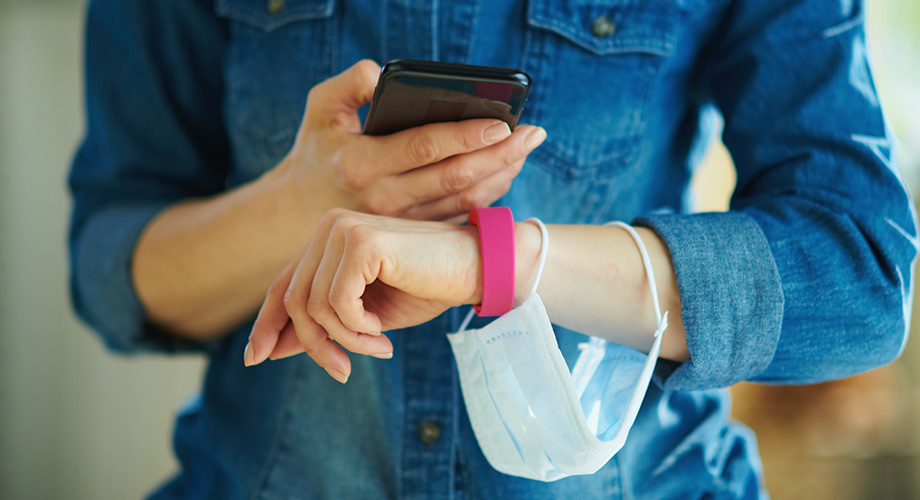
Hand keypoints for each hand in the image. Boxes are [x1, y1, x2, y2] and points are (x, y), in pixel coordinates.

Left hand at [244, 209, 481, 381]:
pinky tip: (382, 332)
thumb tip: (269, 349)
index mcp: (329, 240)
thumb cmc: (428, 288)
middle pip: (294, 299)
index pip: (284, 284)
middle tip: (343, 372)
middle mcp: (329, 227)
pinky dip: (357, 329)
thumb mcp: (365, 316)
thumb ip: (323, 324)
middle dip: (315, 345)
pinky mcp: (361, 242)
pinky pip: (336, 303)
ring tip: (377, 347)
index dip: (267, 323)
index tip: (256, 358)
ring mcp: (343, 230)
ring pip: (313, 306)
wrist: (477, 269)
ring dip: (345, 341)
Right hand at [276, 60, 546, 221]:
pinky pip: (459, 213)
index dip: (466, 135)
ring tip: (526, 149)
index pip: (424, 148)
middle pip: (454, 176)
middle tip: (534, 133)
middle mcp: (384, 197)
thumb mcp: (320, 108)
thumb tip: (384, 74)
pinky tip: (505, 171)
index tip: (502, 122)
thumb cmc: (319, 149)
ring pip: (462, 199)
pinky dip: (487, 193)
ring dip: (500, 174)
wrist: (300, 211)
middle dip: (500, 154)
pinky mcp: (414, 231)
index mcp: (361, 163)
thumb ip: (351, 84)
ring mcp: (402, 221)